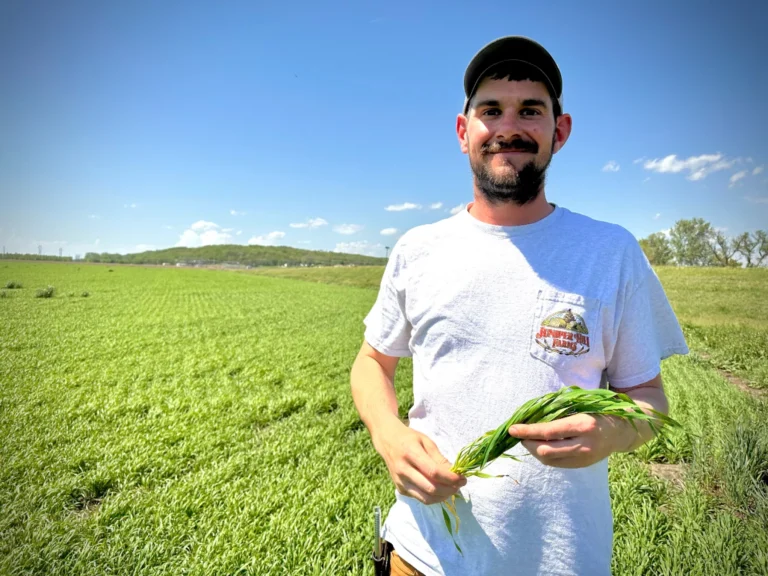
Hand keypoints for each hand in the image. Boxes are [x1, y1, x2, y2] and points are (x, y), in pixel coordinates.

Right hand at [374, 421, 466, 504]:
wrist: (387, 441)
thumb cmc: (409, 438)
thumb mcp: (426, 441)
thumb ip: (439, 458)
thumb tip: (455, 473)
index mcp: (410, 453)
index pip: (433, 472)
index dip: (450, 478)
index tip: (462, 478)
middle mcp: (403, 470)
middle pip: (431, 488)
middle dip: (450, 489)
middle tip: (460, 485)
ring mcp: (400, 482)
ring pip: (426, 498)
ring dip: (443, 497)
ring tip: (452, 489)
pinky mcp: (400, 489)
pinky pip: (420, 498)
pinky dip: (433, 497)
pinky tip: (440, 490)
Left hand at [508, 414, 635, 468]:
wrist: (622, 431)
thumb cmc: (598, 412)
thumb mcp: (580, 406)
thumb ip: (558, 413)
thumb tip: (530, 417)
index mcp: (583, 425)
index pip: (547, 432)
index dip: (527, 431)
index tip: (512, 429)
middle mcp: (584, 445)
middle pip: (545, 450)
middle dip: (527, 443)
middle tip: (519, 434)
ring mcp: (584, 458)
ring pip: (549, 460)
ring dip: (534, 451)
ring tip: (527, 440)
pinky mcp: (583, 465)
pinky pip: (557, 463)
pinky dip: (545, 455)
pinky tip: (540, 446)